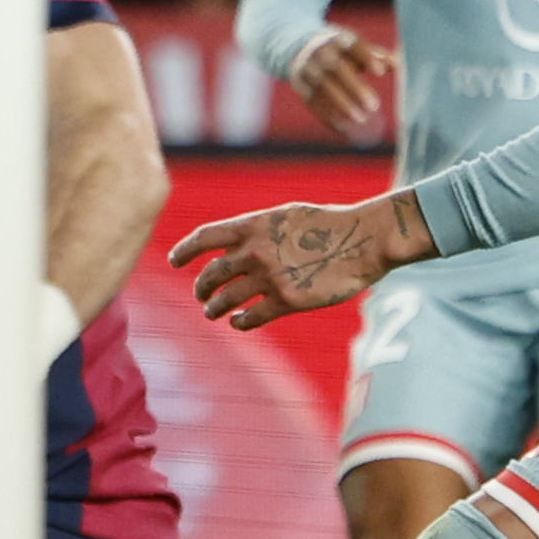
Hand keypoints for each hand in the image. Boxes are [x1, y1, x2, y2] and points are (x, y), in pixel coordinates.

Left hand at [167, 191, 432, 328]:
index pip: (204, 238)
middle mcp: (255, 252)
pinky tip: (239, 323)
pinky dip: (240, 322)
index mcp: (252, 226)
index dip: (184, 251)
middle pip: (211, 274)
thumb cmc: (328, 224)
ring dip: (214, 309)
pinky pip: (252, 318)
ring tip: (212, 312)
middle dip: (201, 287)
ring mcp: (270, 278)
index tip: (174, 262)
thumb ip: (256, 230)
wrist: (364, 239)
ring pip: (226, 300)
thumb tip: (232, 246)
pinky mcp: (288, 301)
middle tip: (200, 294)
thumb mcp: (285, 215)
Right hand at [281, 27, 396, 141]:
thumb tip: (397, 64)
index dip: (366, 58)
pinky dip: (328, 115)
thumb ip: (376, 55)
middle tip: (374, 106)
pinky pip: (313, 101)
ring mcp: (308, 68)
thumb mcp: (355, 46)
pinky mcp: (300, 84)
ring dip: (343, 104)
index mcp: (339, 39)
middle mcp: (321, 52)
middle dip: (355, 87)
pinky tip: (344, 127)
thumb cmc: (339, 48)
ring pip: (324, 87)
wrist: (298, 47)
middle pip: (338, 69)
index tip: (381, 72)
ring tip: (362, 120)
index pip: (354, 46)